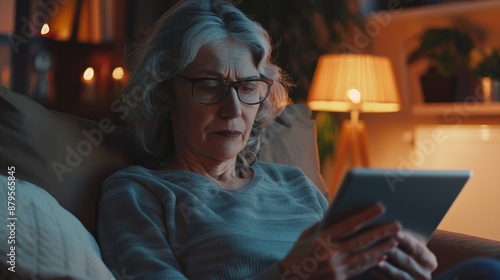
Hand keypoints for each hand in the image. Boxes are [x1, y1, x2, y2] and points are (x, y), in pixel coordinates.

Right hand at [279, 204, 400, 279]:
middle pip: (362, 241)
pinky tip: (382, 256)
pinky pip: (360, 269)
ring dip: (382, 248)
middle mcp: (330, 253)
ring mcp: (336, 268)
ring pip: (365, 256)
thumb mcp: (306, 235)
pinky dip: (372, 262)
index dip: (366, 216)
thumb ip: (323, 225)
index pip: (349, 225)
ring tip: (395, 240)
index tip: (380, 207)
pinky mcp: (339, 278)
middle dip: (381, 232)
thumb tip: (339, 213)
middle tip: (397, 225)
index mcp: (322, 239)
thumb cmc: (297, 254)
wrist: (288, 278)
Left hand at [371, 231, 437, 279]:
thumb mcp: (412, 248)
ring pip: (399, 274)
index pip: (419, 248)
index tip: (396, 232)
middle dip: (393, 251)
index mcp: (430, 261)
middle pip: (407, 261)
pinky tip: (371, 268)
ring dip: (386, 265)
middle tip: (380, 241)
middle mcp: (424, 274)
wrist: (410, 273)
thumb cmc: (408, 254)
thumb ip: (407, 240)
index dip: (407, 240)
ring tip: (375, 255)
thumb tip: (392, 227)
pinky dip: (380, 275)